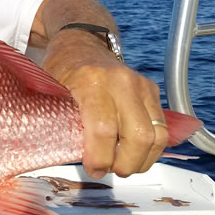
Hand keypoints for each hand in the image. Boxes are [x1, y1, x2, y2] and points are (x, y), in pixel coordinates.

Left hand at [61, 62, 168, 177]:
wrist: (80, 45)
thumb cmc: (63, 69)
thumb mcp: (53, 92)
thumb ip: (63, 122)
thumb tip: (72, 157)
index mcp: (91, 80)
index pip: (103, 129)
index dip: (100, 157)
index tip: (94, 168)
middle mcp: (121, 81)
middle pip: (138, 135)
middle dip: (125, 163)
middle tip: (110, 170)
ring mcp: (141, 85)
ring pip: (157, 135)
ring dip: (142, 159)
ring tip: (123, 165)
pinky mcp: (152, 90)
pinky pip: (162, 128)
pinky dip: (151, 148)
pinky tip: (134, 154)